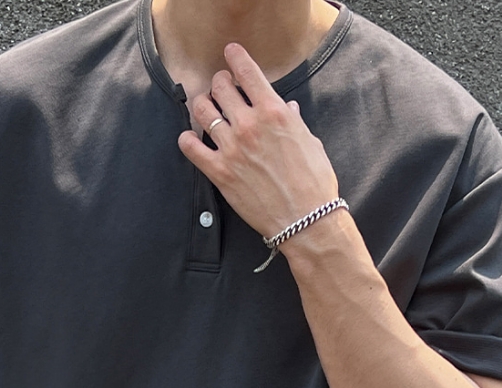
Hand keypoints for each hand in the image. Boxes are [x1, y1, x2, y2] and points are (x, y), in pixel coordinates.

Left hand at [178, 43, 340, 239]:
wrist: (305, 219)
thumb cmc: (314, 182)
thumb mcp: (310, 143)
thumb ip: (293, 121)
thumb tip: (287, 108)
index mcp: (274, 111)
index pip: (247, 72)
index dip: (235, 57)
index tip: (230, 53)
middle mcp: (249, 125)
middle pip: (220, 87)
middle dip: (220, 83)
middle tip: (221, 89)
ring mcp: (231, 148)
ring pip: (202, 111)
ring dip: (203, 105)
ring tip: (206, 109)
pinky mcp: (220, 172)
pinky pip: (191, 148)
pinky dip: (187, 140)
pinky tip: (191, 139)